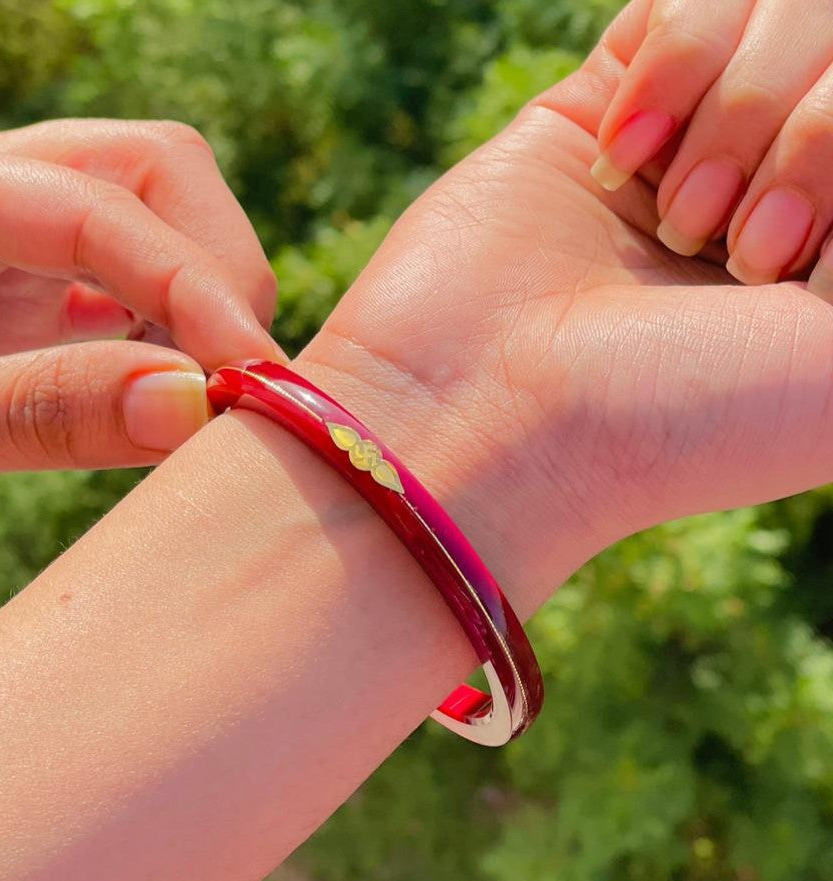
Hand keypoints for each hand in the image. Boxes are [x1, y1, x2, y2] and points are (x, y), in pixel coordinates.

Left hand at [0, 115, 281, 519]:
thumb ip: (38, 414)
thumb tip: (192, 407)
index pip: (98, 204)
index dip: (195, 286)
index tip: (254, 375)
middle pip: (146, 173)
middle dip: (212, 268)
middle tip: (233, 378)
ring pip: (151, 223)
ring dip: (198, 301)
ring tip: (204, 395)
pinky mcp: (17, 295)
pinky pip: (125, 291)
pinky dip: (168, 338)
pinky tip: (167, 396)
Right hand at [296, 0, 832, 615]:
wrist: (496, 421)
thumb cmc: (684, 419)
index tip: (784, 266)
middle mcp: (772, 200)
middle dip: (804, 141)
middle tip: (726, 252)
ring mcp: (686, 151)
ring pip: (781, 16)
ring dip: (737, 108)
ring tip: (671, 217)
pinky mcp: (602, 109)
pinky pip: (685, 2)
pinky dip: (675, 62)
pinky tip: (617, 158)